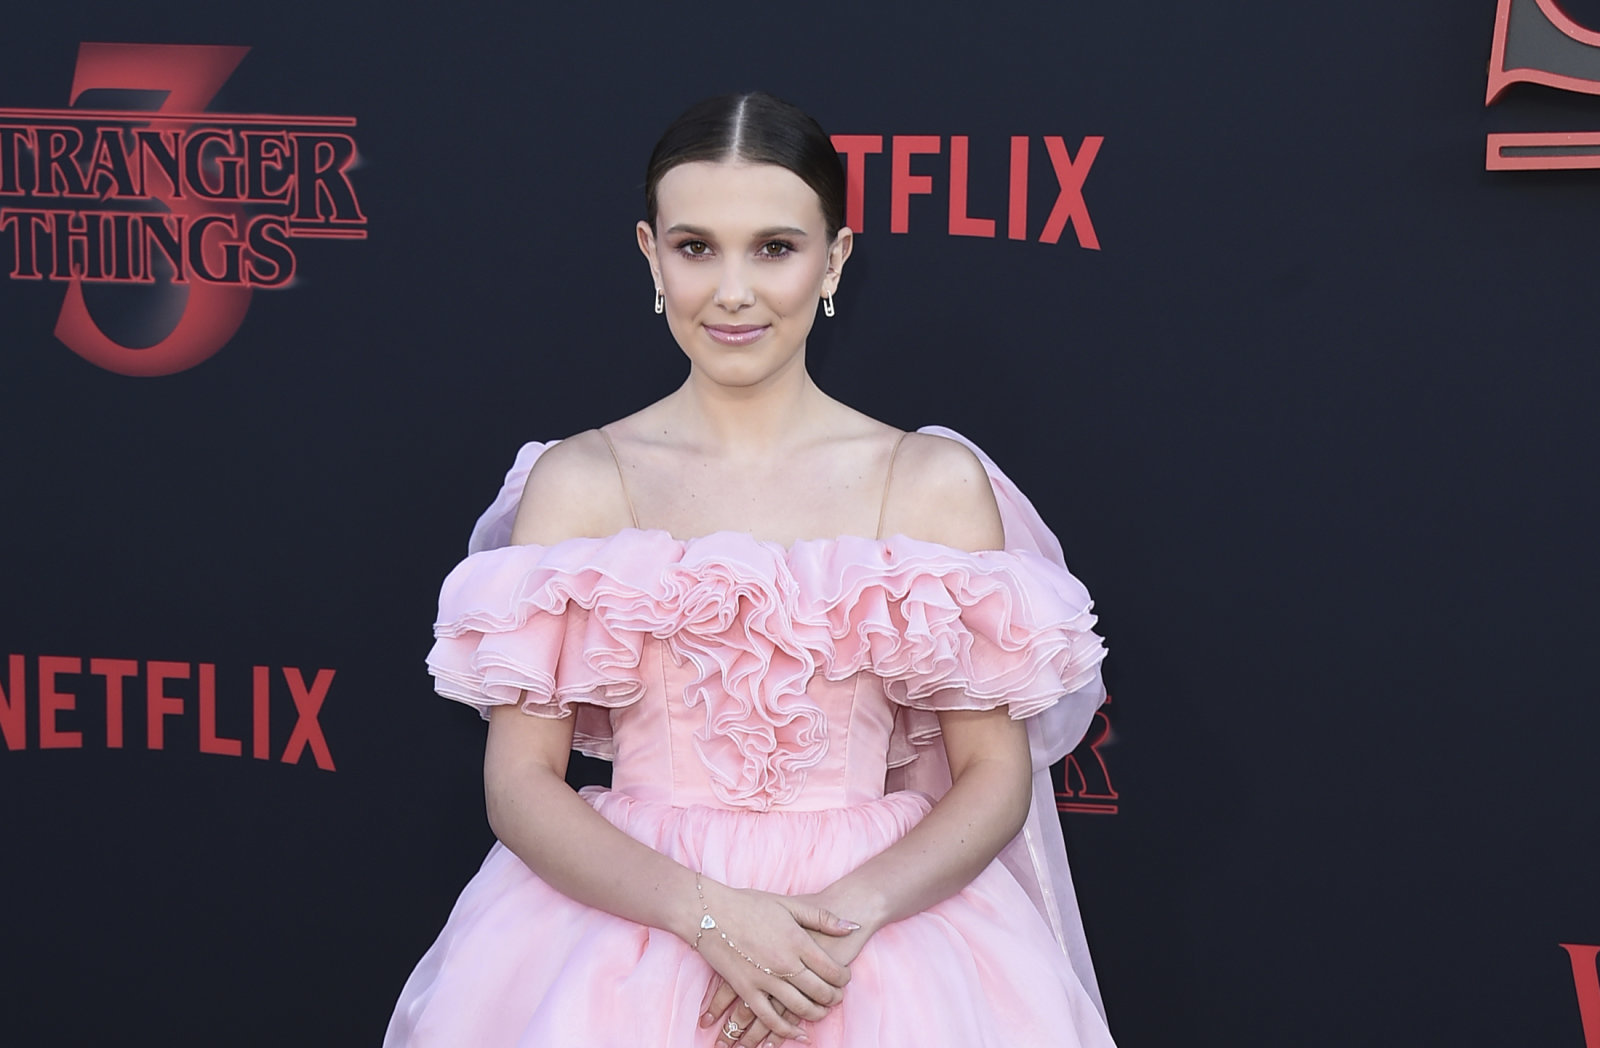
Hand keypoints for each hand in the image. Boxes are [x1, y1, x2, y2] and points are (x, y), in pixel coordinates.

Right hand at [690, 883, 857, 1044]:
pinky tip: (797, 1033)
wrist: (709, 912)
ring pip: (799, 1008)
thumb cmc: (750, 904)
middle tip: (837, 997)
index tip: (845, 978)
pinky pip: (769, 1018)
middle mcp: (784, 963)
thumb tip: (853, 927)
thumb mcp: (789, 904)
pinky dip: (786, 1030)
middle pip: (820, 992)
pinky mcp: (746, 990)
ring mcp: (764, 979)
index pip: (832, 970)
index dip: (844, 979)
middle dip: (833, 998)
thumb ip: (823, 917)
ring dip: (815, 1014)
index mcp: (797, 941)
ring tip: (821, 1011)